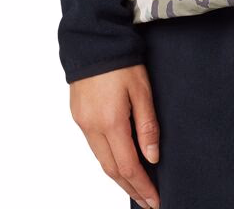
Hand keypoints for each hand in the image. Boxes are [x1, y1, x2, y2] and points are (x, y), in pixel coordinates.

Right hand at [69, 64, 160, 208]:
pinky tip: (119, 163)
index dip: (142, 186)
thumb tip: (152, 157)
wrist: (93, 40)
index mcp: (110, 122)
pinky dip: (108, 160)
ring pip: (101, 160)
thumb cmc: (121, 60)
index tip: (155, 200)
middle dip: (131, 188)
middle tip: (147, 202)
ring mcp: (83, 123)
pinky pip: (94, 147)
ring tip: (136, 188)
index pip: (128, 166)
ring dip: (119, 177)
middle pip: (112, 170)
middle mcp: (93, 127)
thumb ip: (147, 124)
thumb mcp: (142, 89)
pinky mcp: (79, 116)